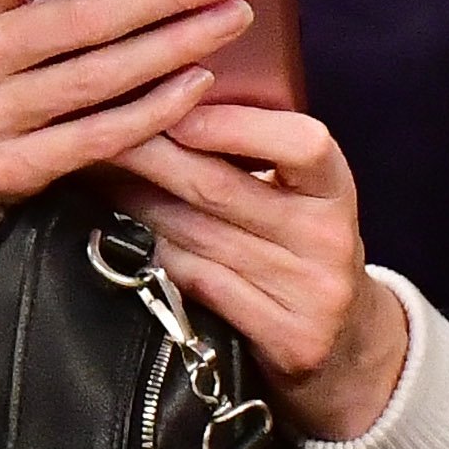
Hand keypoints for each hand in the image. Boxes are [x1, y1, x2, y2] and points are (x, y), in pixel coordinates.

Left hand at [112, 99, 407, 441]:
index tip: (177, 110)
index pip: (300, 146)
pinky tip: (142, 239)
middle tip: (103, 133)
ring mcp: (308, 293)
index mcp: (335, 190)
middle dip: (151, 155)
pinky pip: (198, 284)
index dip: (235, 125)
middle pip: (221, 189)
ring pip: (195, 237)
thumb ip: (256, 156)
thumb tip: (166, 106)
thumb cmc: (304, 247)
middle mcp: (327, 240)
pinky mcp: (284, 338)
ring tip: (104, 178)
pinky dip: (161, 256)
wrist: (345, 343)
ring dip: (139, 204)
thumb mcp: (303, 196)